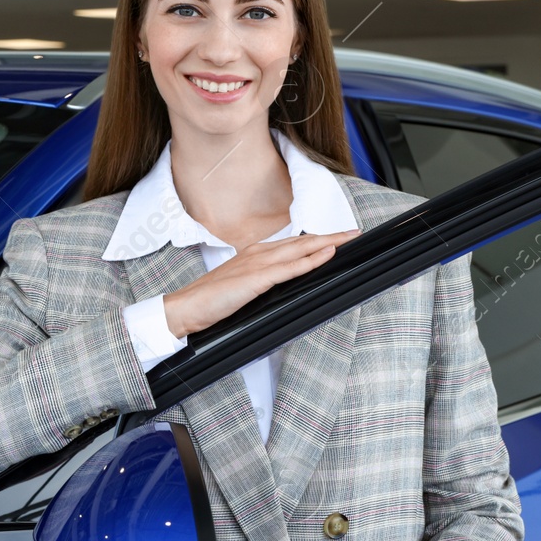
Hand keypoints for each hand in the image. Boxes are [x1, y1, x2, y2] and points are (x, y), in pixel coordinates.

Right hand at [163, 229, 361, 337]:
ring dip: (326, 242)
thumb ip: (263, 284)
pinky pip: (290, 268)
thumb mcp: (243, 289)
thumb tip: (283, 288)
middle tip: (354, 232)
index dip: (317, 240)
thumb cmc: (211, 302)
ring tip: (348, 237)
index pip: (293, 244)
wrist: (187, 307)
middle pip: (301, 241)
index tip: (337, 238)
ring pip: (299, 249)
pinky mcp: (256, 278)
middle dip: (330, 235)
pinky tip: (326, 254)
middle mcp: (258, 253)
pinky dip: (310, 259)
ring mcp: (257, 264)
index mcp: (255, 254)